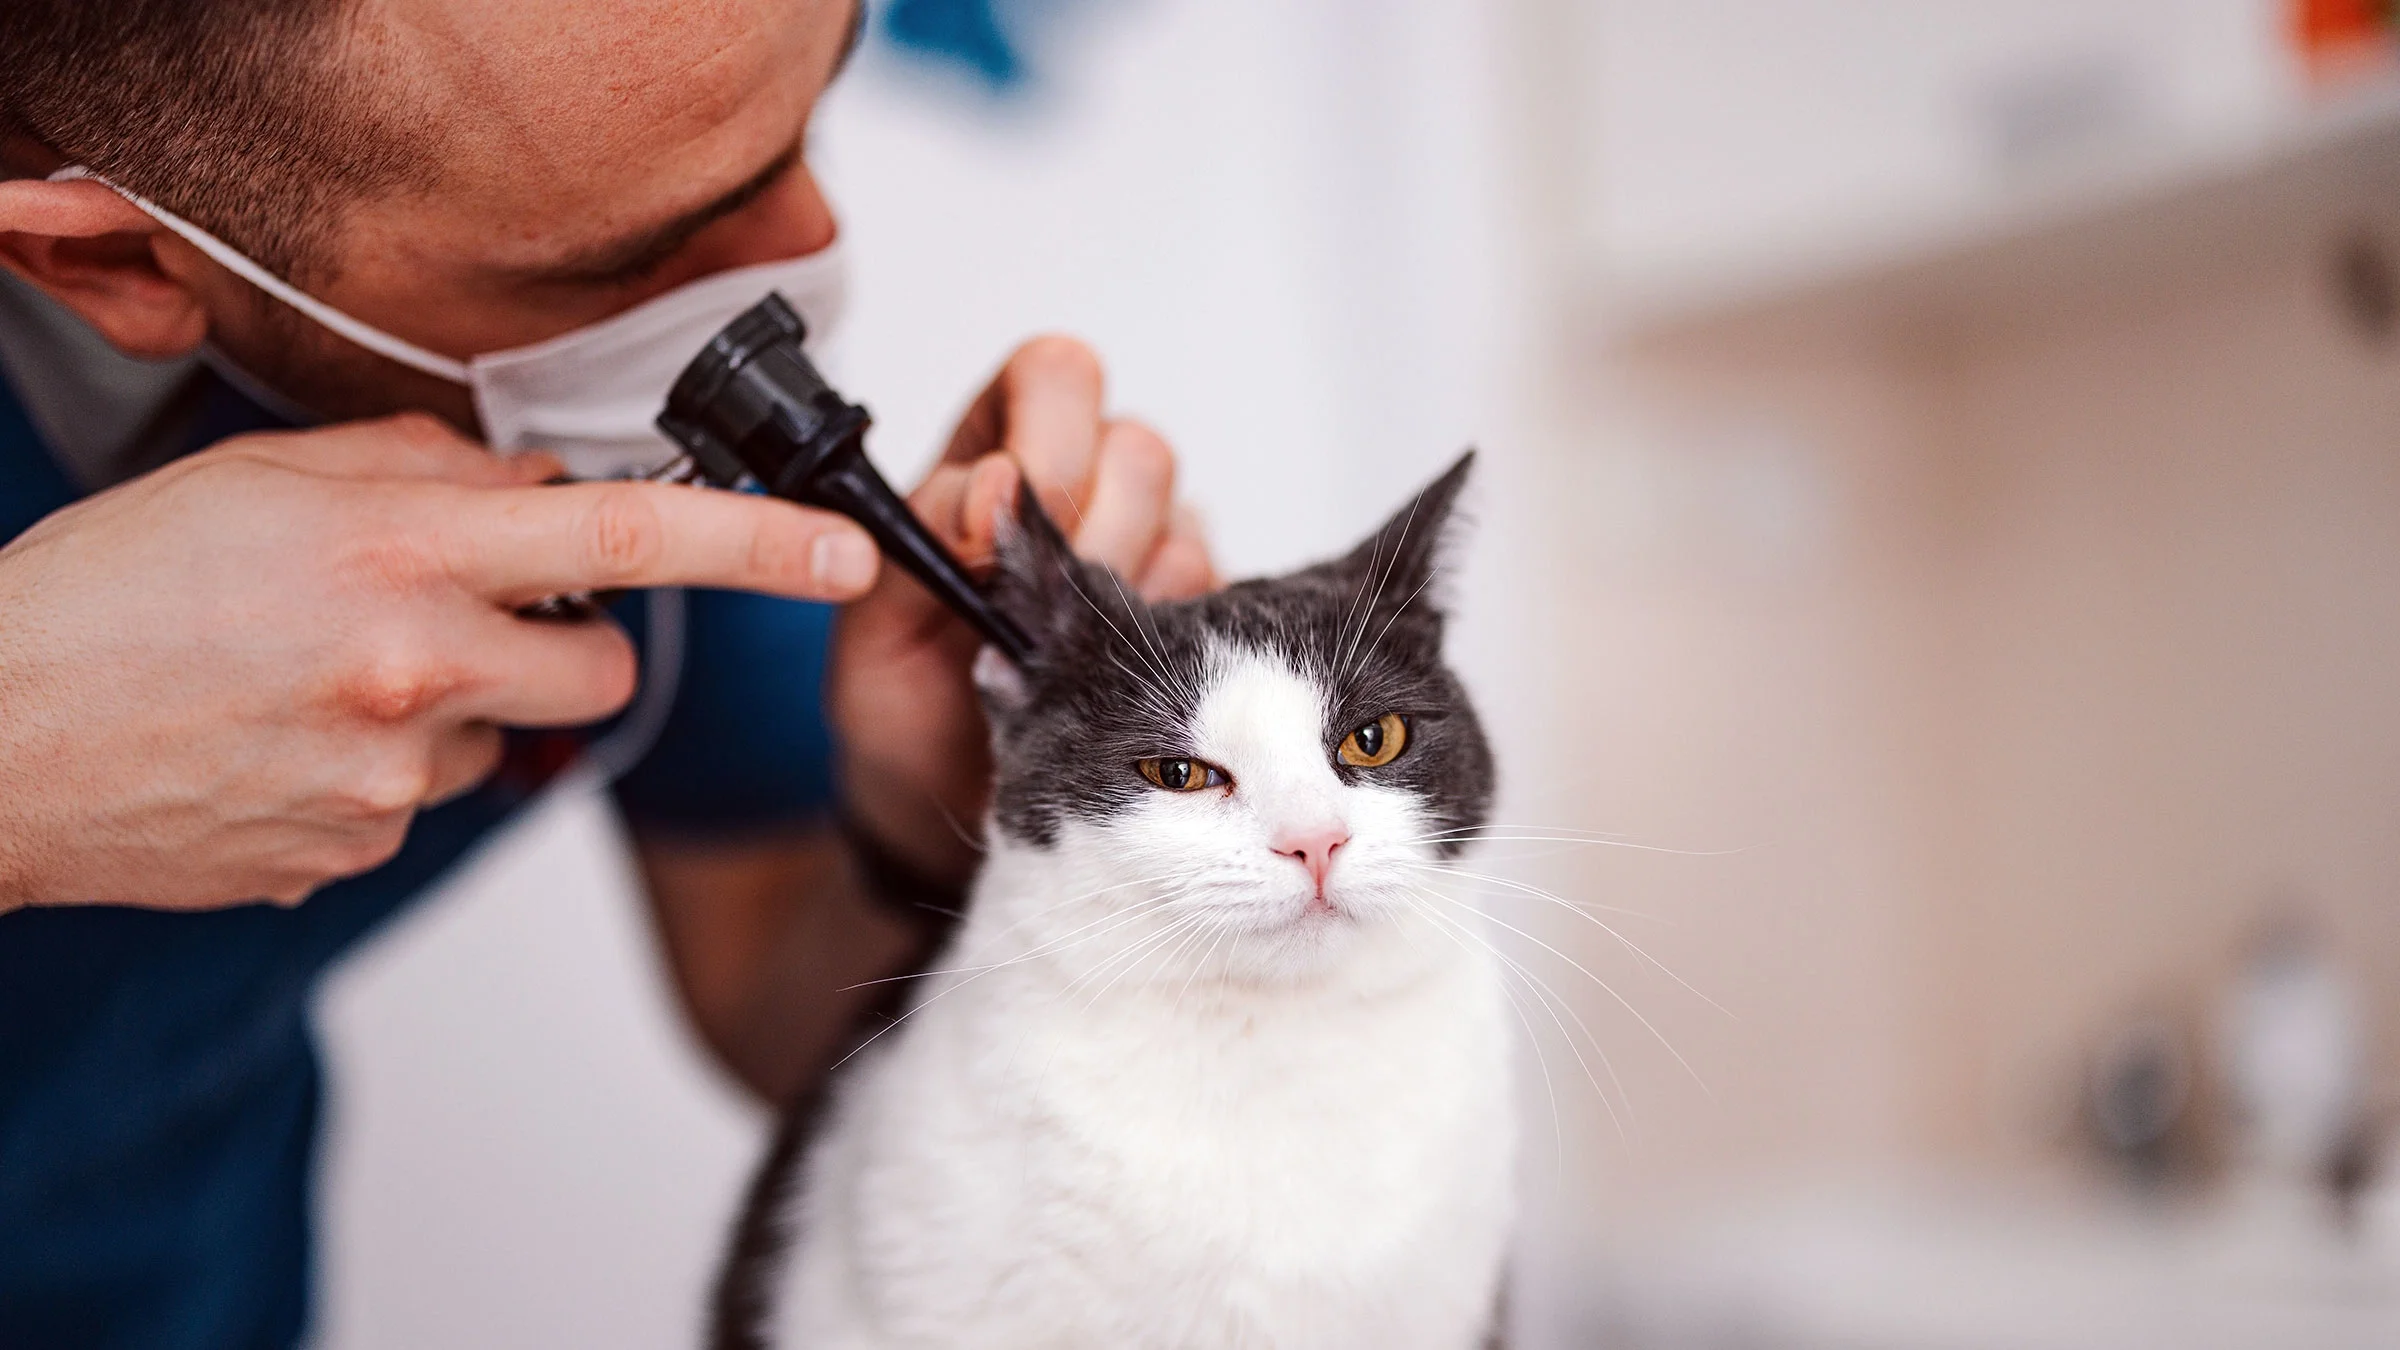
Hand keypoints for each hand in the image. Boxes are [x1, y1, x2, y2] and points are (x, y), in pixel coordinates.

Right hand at [0, 414, 883, 911]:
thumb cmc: (107, 593)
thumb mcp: (266, 479)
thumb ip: (424, 473)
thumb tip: (541, 489)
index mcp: (400, 552)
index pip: (628, 539)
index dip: (758, 547)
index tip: (848, 554)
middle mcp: (416, 668)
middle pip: (605, 674)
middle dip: (570, 649)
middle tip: (469, 615)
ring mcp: (392, 776)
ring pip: (507, 737)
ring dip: (458, 704)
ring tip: (323, 678)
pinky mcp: (360, 850)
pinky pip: (427, 796)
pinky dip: (385, 765)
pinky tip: (288, 738)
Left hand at [828, 337, 1216, 884]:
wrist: (944, 800)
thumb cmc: (903, 696)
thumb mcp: (873, 620)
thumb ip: (921, 535)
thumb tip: (993, 487)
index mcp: (992, 454)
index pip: (1055, 376)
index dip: (1045, 431)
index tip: (1005, 517)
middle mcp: (1082, 485)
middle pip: (1137, 448)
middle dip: (1088, 532)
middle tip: (1034, 614)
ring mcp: (1148, 548)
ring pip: (1183, 525)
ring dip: (1119, 598)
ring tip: (1059, 660)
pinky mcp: (1194, 614)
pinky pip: (1211, 600)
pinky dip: (1159, 644)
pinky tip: (1105, 684)